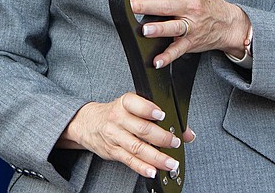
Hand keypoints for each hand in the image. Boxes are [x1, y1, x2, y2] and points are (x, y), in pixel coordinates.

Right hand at [60, 93, 193, 178]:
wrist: (88, 123)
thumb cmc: (115, 114)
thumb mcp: (132, 107)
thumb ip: (157, 117)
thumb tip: (187, 132)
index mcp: (124, 104)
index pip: (134, 103)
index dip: (148, 109)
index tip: (161, 114)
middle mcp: (118, 119)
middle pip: (141, 129)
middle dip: (161, 137)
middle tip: (175, 142)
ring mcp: (115, 136)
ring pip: (137, 147)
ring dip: (156, 157)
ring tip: (170, 163)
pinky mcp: (114, 151)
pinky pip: (129, 160)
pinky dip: (142, 167)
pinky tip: (152, 171)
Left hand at [130, 0, 250, 67]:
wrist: (229, 23)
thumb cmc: (206, 4)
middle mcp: (191, 7)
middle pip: (166, 6)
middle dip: (146, 6)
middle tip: (131, 6)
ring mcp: (192, 26)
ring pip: (173, 27)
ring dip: (159, 29)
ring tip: (145, 30)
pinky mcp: (191, 42)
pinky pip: (178, 50)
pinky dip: (167, 57)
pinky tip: (157, 61)